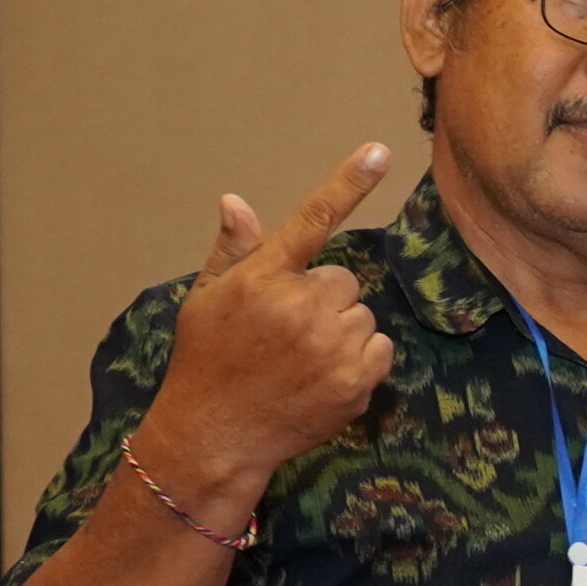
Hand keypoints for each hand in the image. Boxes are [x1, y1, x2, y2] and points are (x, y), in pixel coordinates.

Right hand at [137, 142, 400, 515]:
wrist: (215, 435)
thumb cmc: (207, 360)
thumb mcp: (206, 299)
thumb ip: (234, 251)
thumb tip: (236, 201)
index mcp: (263, 278)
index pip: (313, 220)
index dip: (348, 183)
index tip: (380, 150)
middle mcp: (300, 306)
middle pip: (344, 280)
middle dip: (322, 299)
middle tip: (286, 330)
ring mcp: (331, 345)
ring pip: (362, 316)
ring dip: (341, 331)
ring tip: (299, 359)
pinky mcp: (355, 380)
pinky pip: (380, 349)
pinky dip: (361, 361)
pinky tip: (322, 377)